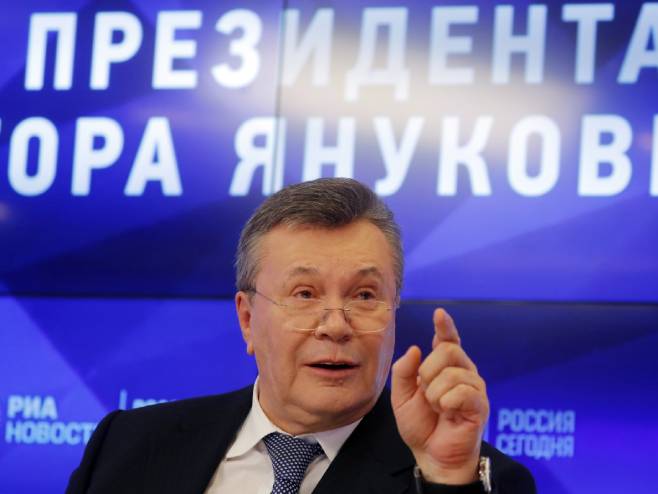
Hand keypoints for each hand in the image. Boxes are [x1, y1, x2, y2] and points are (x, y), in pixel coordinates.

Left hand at [391, 309, 488, 483]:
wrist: (431, 454)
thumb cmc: (420, 425)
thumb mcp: (401, 396)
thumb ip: (404, 371)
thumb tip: (416, 348)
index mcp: (444, 367)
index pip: (447, 339)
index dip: (445, 325)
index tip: (439, 313)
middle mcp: (462, 372)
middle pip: (448, 350)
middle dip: (428, 371)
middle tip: (426, 392)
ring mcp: (473, 387)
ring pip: (452, 373)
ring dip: (435, 393)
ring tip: (438, 408)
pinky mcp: (480, 404)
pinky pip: (462, 392)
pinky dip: (447, 403)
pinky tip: (447, 413)